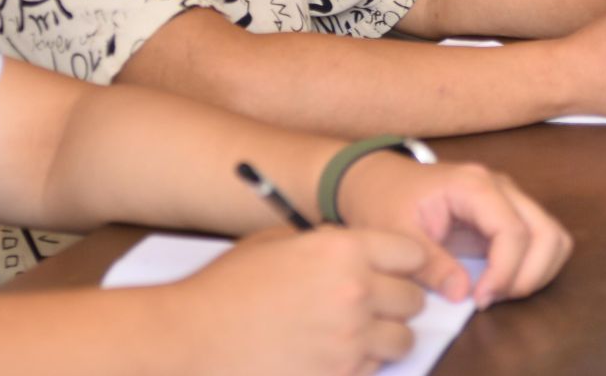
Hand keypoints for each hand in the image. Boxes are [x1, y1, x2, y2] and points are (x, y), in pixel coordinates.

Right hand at [170, 228, 431, 375]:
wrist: (192, 338)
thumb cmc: (228, 288)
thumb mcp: (277, 243)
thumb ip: (325, 244)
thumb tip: (356, 251)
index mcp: (342, 250)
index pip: (412, 252)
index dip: (405, 262)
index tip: (399, 270)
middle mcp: (355, 292)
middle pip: (413, 299)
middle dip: (397, 301)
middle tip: (374, 304)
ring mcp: (350, 341)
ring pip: (402, 340)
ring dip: (384, 336)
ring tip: (355, 333)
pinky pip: (375, 370)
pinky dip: (362, 364)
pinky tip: (334, 355)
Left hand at [335, 152, 569, 308]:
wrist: (379, 181)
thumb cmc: (385, 201)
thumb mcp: (396, 234)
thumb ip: (430, 263)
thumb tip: (464, 294)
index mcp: (473, 185)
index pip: (514, 230)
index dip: (505, 272)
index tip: (480, 300)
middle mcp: (501, 187)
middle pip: (546, 232)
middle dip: (529, 275)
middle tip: (492, 298)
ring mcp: (509, 199)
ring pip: (553, 237)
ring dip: (536, 272)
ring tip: (497, 292)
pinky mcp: (508, 215)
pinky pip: (542, 241)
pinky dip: (533, 267)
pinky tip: (499, 283)